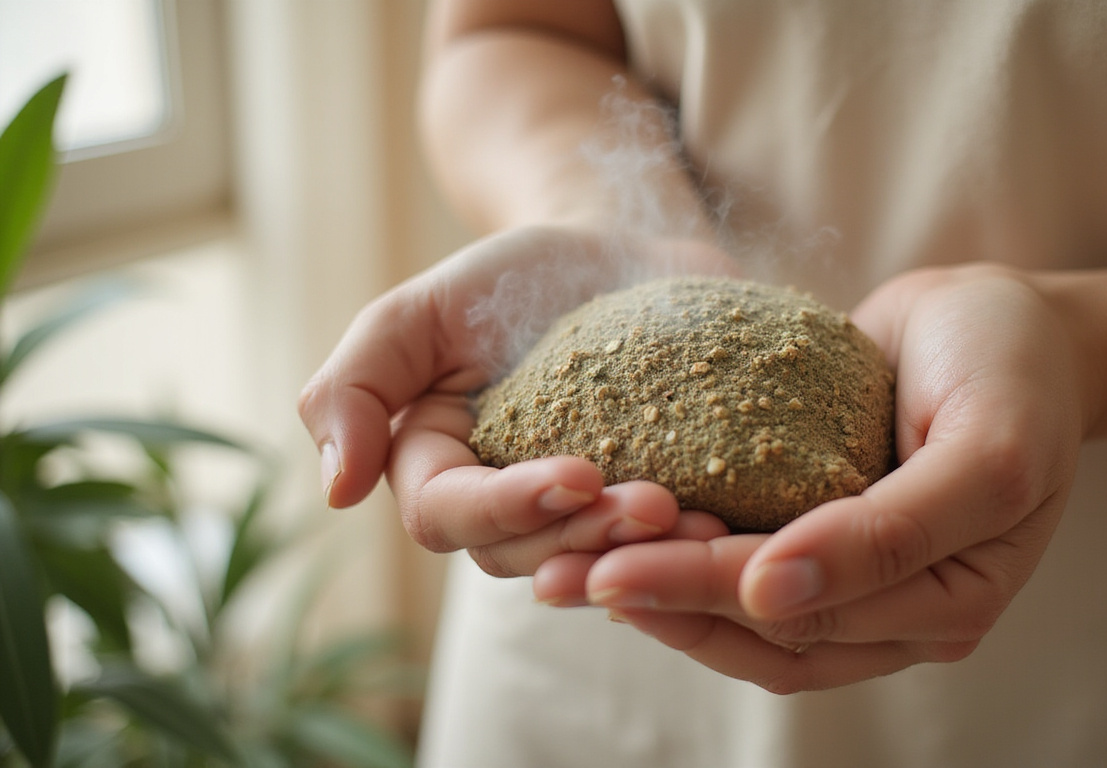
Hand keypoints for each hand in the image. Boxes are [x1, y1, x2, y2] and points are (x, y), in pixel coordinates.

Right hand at [298, 225, 735, 578]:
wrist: (616, 252)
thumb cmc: (511, 278)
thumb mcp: (420, 309)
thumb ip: (358, 386)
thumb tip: (336, 490)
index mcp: (439, 471)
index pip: (449, 515)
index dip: (509, 506)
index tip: (578, 472)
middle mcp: (506, 512)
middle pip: (528, 555)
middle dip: (591, 536)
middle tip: (657, 506)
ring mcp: (579, 517)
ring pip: (594, 565)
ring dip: (645, 555)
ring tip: (703, 527)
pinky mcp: (646, 505)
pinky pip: (658, 552)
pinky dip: (689, 548)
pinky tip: (729, 529)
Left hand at [537, 264, 1090, 690]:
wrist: (1014, 320)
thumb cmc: (1013, 371)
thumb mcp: (985, 448)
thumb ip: (893, 533)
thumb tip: (775, 599)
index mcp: (949, 605)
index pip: (812, 618)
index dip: (710, 593)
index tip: (618, 571)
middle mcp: (896, 612)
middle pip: (763, 631)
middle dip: (661, 599)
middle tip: (557, 574)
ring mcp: (857, 580)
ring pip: (742, 616)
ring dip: (655, 592)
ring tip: (562, 566)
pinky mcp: (821, 537)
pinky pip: (743, 566)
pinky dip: (679, 554)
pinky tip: (614, 531)